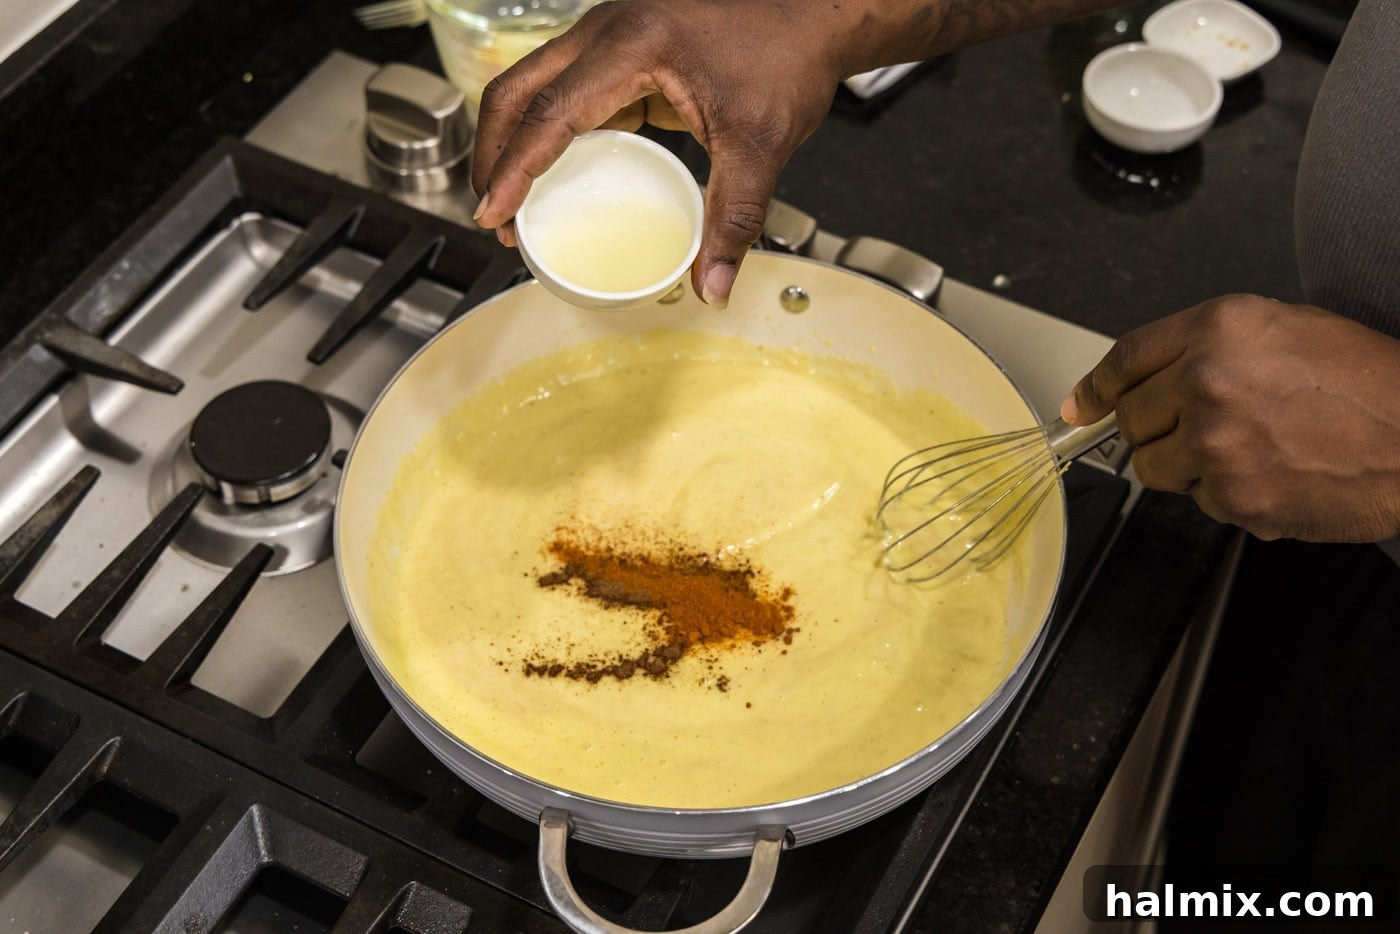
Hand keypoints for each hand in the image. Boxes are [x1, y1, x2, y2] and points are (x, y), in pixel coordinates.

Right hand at [469, 0, 852, 307]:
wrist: (813, 17)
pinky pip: (564, 91)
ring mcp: (608, 36)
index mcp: (632, 45)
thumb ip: (733, 218)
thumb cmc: (788, 57)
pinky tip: (553, 176)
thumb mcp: (761, 146)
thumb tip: (712, 284)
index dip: (515, 169)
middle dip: (494, 155)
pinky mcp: (619, 50)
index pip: (551, 113)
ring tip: (512, 204)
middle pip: (517, 91)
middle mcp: (607, 30)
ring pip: (532, 87)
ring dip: (513, 143)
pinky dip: (548, 134)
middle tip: (494, 217)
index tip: (494, 214)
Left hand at [1061, 294, 1399, 541]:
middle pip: (1133, 418)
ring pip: (1154, 466)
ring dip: (1185, 466)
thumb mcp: (1284, 333)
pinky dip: (1225, 496)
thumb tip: (1134, 384)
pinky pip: (1197, 500)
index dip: (1095, 387)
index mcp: (1219, 329)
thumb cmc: (1369, 384)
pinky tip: (1272, 474)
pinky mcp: (1232, 494)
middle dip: (1157, 429)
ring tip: (1248, 451)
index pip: (1126, 358)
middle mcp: (1207, 379)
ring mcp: (1215, 440)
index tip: (1080, 406)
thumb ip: (1206, 351)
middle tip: (1206, 431)